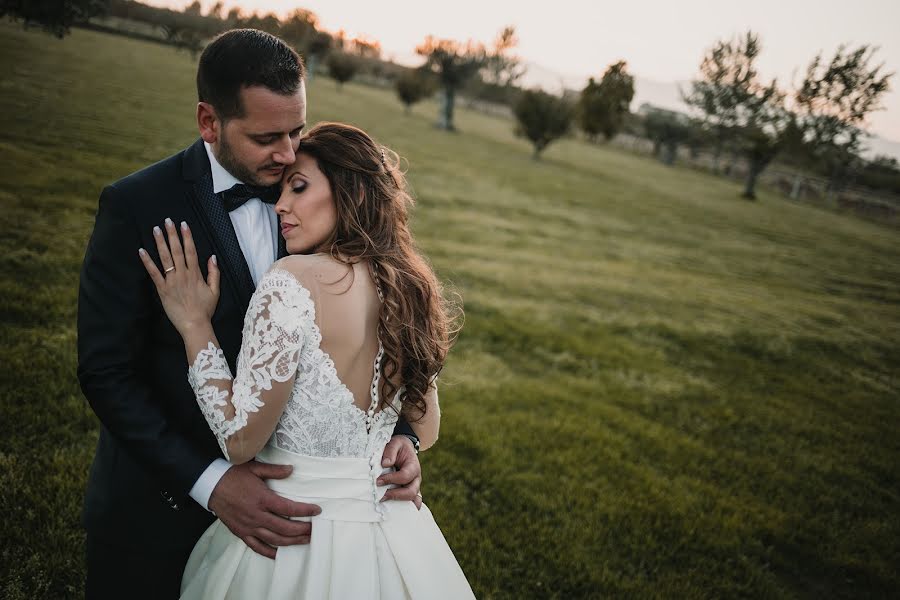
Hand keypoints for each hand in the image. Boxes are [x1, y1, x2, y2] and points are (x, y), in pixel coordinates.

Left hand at [138, 218, 218, 334]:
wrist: (195, 324)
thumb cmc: (205, 309)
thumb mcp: (215, 291)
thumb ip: (214, 273)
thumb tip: (212, 257)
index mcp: (195, 274)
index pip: (191, 250)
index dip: (187, 236)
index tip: (183, 224)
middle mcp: (183, 274)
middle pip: (177, 250)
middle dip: (172, 234)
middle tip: (167, 221)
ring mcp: (171, 281)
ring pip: (165, 258)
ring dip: (160, 243)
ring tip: (156, 230)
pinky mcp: (162, 289)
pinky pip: (153, 273)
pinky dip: (147, 262)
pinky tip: (142, 251)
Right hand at [209, 461, 321, 558]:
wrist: (210, 485)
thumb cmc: (233, 475)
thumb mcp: (255, 468)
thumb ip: (274, 470)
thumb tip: (292, 469)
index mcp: (262, 499)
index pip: (289, 508)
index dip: (305, 511)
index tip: (317, 511)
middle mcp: (256, 515)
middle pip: (284, 528)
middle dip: (302, 530)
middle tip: (315, 530)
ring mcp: (248, 526)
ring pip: (274, 539)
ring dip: (291, 542)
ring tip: (305, 541)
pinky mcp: (241, 533)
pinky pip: (257, 546)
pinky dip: (269, 552)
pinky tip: (280, 554)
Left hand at [378, 436, 422, 509]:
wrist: (404, 449)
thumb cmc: (399, 447)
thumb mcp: (395, 443)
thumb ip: (391, 451)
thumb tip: (385, 464)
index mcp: (413, 466)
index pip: (405, 476)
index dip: (392, 479)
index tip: (378, 481)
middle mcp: (416, 478)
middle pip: (411, 492)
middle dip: (395, 495)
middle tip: (381, 496)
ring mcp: (414, 487)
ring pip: (413, 500)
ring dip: (399, 503)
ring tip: (386, 504)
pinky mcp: (409, 492)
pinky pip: (411, 503)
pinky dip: (404, 508)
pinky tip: (393, 511)